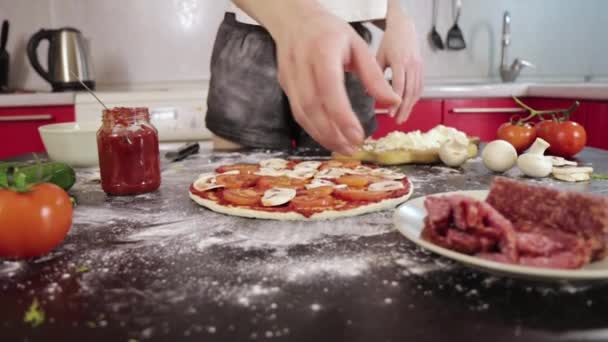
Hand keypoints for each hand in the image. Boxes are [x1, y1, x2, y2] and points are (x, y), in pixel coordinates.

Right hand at [272, 11, 400, 154]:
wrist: (294, 20)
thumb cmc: (329, 32)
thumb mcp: (358, 46)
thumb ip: (374, 76)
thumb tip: (392, 101)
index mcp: (322, 52)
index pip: (330, 90)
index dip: (342, 116)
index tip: (358, 135)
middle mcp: (302, 66)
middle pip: (313, 107)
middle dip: (333, 133)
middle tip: (352, 148)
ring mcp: (290, 78)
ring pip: (302, 114)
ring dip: (322, 135)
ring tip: (343, 148)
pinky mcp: (285, 87)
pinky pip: (298, 113)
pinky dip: (313, 129)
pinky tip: (328, 137)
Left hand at [376, 10, 423, 123]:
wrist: (404, 28)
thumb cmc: (389, 42)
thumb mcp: (379, 55)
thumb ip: (375, 73)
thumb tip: (367, 92)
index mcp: (400, 61)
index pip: (399, 85)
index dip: (395, 101)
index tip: (390, 113)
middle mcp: (412, 64)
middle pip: (410, 91)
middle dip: (404, 108)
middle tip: (397, 121)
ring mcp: (419, 67)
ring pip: (417, 91)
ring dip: (410, 106)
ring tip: (402, 117)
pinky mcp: (422, 68)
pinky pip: (420, 87)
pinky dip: (415, 98)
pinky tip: (409, 106)